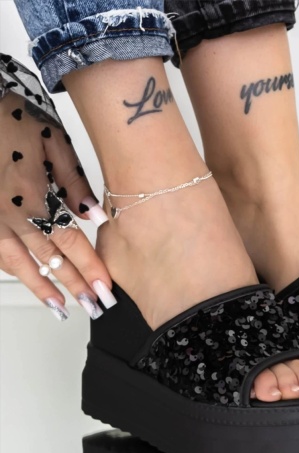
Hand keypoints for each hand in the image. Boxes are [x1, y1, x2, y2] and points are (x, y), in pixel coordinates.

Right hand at [0, 90, 114, 320]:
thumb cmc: (12, 116)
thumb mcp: (52, 142)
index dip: (89, 268)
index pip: (71, 243)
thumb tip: (95, 216)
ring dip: (41, 287)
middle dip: (73, 285)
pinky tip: (26, 279)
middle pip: (50, 258)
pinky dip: (13, 269)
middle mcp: (11, 214)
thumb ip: (74, 182)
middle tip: (92, 307)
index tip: (105, 289)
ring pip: (18, 263)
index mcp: (35, 196)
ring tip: (59, 308)